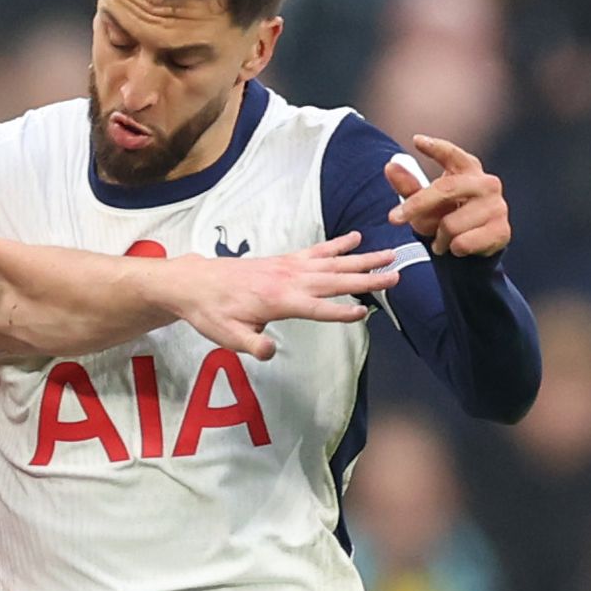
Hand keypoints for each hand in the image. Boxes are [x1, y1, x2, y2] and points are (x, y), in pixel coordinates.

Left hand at [160, 232, 398, 360]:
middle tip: (396, 276)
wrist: (193, 283)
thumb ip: (251, 344)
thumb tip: (270, 352)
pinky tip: (356, 237)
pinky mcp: (285, 260)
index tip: (365, 312)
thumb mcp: (226, 336)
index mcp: (278, 301)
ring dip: (362, 259)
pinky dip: (338, 244)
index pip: (317, 308)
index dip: (340, 312)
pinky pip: (317, 250)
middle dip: (367, 279)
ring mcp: (288, 267)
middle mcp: (289, 280)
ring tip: (390, 254)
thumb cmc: (211, 313)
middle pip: (335, 280)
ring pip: (333, 263)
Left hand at [386, 135, 509, 257]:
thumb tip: (390, 166)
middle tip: (393, 219)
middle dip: (416, 206)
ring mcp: (497, 206)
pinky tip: (458, 248)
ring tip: (444, 239)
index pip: (452, 154)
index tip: (417, 140)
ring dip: (439, 238)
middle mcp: (486, 183)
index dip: (436, 147)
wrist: (471, 250)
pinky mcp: (501, 230)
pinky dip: (453, 250)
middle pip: (444, 189)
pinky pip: (462, 243)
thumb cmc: (446, 218)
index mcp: (468, 170)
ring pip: (450, 224)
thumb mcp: (423, 204)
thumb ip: (408, 186)